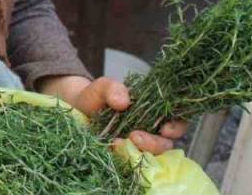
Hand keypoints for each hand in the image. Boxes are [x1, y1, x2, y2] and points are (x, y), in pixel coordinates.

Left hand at [36, 75, 186, 154]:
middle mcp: (150, 132)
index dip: (178, 126)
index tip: (166, 128)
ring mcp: (137, 147)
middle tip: (135, 136)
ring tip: (118, 142)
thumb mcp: (101, 87)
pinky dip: (125, 159)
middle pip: (166, 144)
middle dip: (154, 143)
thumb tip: (124, 101)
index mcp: (154, 113)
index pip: (177, 121)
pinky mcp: (123, 158)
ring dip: (139, 153)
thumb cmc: (93, 97)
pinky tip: (112, 148)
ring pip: (151, 157)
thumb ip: (112, 88)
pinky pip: (132, 164)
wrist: (73, 110)